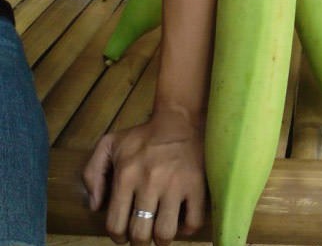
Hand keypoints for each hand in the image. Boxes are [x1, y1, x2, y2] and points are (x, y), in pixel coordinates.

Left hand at [83, 109, 205, 245]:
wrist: (179, 120)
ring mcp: (175, 186)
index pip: (115, 225)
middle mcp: (149, 184)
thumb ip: (92, 174)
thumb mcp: (109, 145)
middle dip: (140, 241)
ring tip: (161, 232)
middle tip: (143, 234)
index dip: (118, 237)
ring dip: (161, 239)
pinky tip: (182, 220)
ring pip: (165, 233)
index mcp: (126, 176)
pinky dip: (187, 228)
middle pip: (140, 234)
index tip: (124, 233)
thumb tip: (96, 207)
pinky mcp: (196, 185)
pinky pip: (193, 221)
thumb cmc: (143, 135)